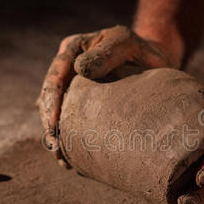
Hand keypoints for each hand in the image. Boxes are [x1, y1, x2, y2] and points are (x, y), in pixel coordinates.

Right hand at [36, 25, 174, 160]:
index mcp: (72, 49)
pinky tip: (71, 160)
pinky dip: (69, 140)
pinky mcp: (80, 103)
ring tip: (62, 160)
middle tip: (56, 148)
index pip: (55, 76)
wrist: (153, 59)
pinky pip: (69, 121)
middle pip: (50, 98)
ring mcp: (72, 86)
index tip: (54, 125)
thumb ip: (106, 53)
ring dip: (56, 136)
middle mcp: (66, 67)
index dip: (52, 101)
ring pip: (56, 112)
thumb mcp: (126, 43)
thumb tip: (80, 69)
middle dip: (50, 125)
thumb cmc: (141, 49)